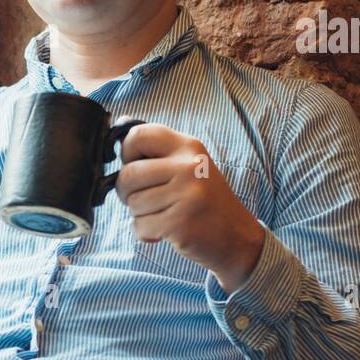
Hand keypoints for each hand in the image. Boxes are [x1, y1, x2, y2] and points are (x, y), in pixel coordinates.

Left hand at [114, 119, 265, 293]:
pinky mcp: (180, 222)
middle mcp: (189, 166)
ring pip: (132, 202)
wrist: (237, 237)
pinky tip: (165, 230)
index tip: (134, 165)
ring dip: (140, 214)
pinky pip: (139, 226)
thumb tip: (121, 121)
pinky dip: (146, 232)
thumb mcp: (189, 164)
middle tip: (146, 199)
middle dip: (127, 192)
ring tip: (163, 214)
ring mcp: (186, 194)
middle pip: (128, 174)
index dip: (126, 152)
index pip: (138, 135)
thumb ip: (158, 149)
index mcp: (188, 146)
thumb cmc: (205, 200)